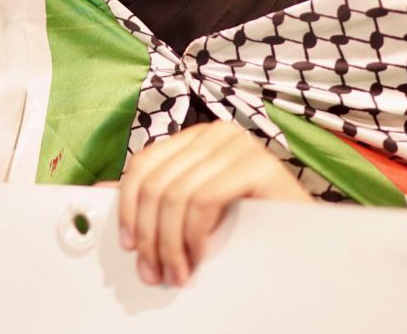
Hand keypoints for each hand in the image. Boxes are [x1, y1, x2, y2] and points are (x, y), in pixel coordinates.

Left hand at [118, 119, 311, 287]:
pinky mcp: (258, 165)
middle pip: (157, 182)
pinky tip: (199, 256)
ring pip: (176, 194)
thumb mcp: (194, 212)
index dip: (129, 207)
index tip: (130, 244)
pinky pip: (204, 200)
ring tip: (177, 272)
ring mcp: (238, 145)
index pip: (144, 164)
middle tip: (155, 271)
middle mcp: (215, 134)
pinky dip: (194, 235)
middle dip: (150, 235)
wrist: (308, 242)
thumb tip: (99, 194)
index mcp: (197, 138)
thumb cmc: (251, 227)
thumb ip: (154, 201)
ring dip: (171, 244)